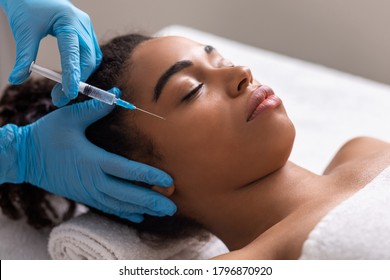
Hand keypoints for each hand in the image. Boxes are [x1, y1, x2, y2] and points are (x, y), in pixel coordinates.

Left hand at [0, 0, 101, 105]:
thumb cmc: (27, 5)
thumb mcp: (24, 31)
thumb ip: (24, 57)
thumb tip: (17, 78)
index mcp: (69, 21)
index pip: (73, 54)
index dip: (72, 76)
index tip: (68, 94)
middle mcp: (82, 25)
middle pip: (87, 60)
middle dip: (77, 81)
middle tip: (60, 97)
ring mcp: (86, 28)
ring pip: (92, 59)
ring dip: (82, 75)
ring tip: (65, 89)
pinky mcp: (85, 32)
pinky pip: (91, 54)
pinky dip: (84, 67)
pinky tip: (74, 76)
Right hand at [10, 89, 175, 221]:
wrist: (23, 158)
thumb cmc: (46, 135)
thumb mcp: (69, 118)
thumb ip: (95, 108)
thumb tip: (118, 93)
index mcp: (93, 161)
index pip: (126, 170)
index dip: (148, 176)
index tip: (168, 180)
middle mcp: (93, 180)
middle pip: (127, 194)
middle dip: (152, 201)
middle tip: (172, 206)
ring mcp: (88, 191)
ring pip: (120, 204)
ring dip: (143, 208)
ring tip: (162, 211)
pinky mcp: (83, 196)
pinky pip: (108, 207)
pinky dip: (125, 212)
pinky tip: (139, 215)